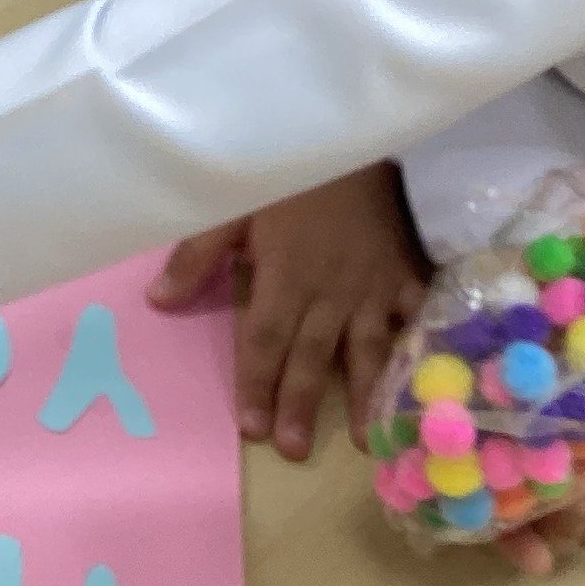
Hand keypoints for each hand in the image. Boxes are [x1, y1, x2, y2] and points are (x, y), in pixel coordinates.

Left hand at [149, 163, 428, 460]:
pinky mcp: (404, 271)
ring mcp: (373, 284)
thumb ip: (197, 255)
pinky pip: (415, 315)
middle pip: (312, 355)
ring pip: (368, 349)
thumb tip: (158, 302)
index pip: (265, 339)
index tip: (251, 427)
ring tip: (368, 443)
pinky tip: (426, 383)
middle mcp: (330, 290)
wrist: (351, 134)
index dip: (256, 383)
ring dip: (366, 397)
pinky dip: (421, 348)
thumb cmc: (286, 171)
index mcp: (285, 275)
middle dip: (302, 404)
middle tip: (295, 451)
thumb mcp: (232, 203)